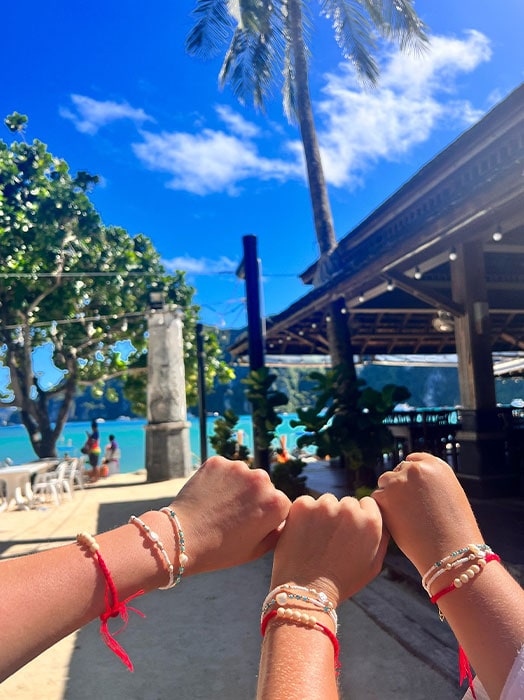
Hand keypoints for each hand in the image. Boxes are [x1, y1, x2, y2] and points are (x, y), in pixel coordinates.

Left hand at [170, 456, 290, 574]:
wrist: (182, 539)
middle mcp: (262, 480)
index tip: (250, 526)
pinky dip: (219, 480)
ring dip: (237, 487)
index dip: (266, 517)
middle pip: (263, 487)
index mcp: (276, 503)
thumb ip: (278, 531)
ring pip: (243, 476)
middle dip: (253, 498)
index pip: (280, 504)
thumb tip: (284, 517)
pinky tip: (209, 497)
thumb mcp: (258, 550)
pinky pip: (224, 469)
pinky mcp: (217, 461)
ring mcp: (238, 468)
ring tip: (219, 507)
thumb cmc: (221, 550)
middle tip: (233, 517)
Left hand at [270, 493, 388, 606]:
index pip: (367, 504)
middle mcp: (350, 509)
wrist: (308, 592)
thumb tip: (377, 515)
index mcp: (371, 521)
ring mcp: (325, 506)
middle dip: (341, 516)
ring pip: (326, 502)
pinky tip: (303, 536)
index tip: (349, 534)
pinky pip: (306, 503)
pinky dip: (303, 515)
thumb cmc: (342, 582)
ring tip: (317, 540)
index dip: (359, 519)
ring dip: (322, 514)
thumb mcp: (373, 563)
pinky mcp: (303, 506)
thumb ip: (381, 535)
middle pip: (346, 502)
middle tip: (332, 540)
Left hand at [372, 452, 483, 574]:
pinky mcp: (385, 496)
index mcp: (436, 466)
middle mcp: (416, 468)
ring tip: (404, 518)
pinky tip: (397, 524)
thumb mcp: (449, 496)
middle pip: (397, 472)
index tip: (412, 490)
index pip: (414, 461)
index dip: (410, 476)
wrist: (451, 551)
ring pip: (385, 483)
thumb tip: (411, 481)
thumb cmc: (454, 530)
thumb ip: (431, 483)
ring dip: (389, 496)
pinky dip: (383, 510)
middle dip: (399, 487)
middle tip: (407, 509)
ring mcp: (399, 481)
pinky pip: (377, 498)